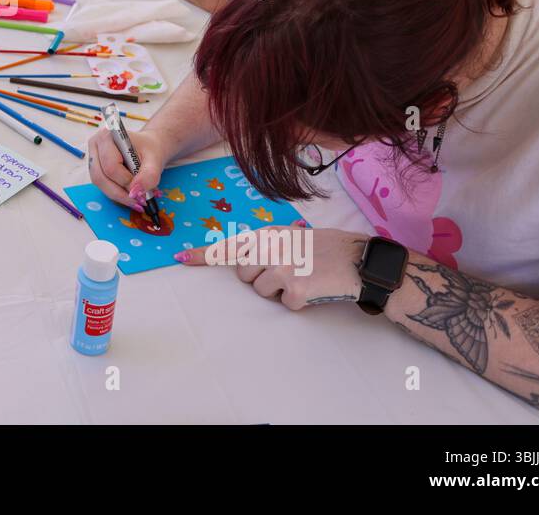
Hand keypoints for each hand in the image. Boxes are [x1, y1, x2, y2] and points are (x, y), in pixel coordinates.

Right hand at [86, 125, 171, 207]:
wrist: (148, 148)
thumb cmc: (149, 149)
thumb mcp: (155, 160)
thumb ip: (148, 175)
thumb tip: (135, 192)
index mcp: (107, 137)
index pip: (111, 166)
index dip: (126, 181)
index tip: (141, 188)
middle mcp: (95, 146)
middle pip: (100, 177)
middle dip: (120, 192)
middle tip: (139, 199)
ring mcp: (93, 159)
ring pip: (100, 184)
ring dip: (119, 195)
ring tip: (136, 199)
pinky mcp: (96, 170)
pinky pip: (103, 186)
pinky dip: (117, 194)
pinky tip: (130, 195)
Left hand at [179, 226, 366, 310]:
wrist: (358, 259)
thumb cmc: (324, 248)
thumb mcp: (291, 236)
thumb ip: (267, 244)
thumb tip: (242, 258)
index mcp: (268, 234)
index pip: (229, 246)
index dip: (203, 255)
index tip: (180, 258)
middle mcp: (271, 248)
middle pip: (244, 276)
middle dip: (259, 277)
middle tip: (287, 269)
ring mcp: (282, 269)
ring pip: (262, 292)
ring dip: (279, 291)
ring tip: (303, 276)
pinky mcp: (295, 290)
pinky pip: (285, 304)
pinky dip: (299, 302)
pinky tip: (314, 287)